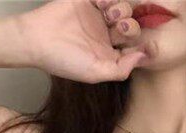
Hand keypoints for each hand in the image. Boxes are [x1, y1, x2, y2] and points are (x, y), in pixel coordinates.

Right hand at [15, 0, 152, 82]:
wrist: (37, 39)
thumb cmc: (64, 60)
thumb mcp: (95, 73)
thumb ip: (121, 69)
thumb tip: (143, 57)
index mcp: (109, 54)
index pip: (133, 49)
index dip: (142, 46)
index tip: (148, 46)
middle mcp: (106, 35)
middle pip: (132, 28)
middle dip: (132, 27)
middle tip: (122, 27)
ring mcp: (98, 17)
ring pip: (123, 9)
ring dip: (122, 10)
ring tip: (109, 14)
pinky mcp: (89, 1)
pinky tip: (102, 4)